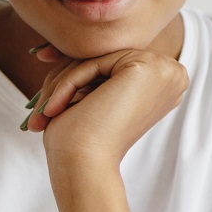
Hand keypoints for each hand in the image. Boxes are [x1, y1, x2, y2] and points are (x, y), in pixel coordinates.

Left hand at [24, 47, 188, 175]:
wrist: (86, 167)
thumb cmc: (83, 140)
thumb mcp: (91, 93)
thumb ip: (93, 64)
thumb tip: (61, 43)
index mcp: (164, 82)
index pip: (113, 61)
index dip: (77, 67)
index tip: (42, 63)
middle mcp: (172, 73)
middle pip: (106, 57)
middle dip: (66, 72)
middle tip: (39, 94)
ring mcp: (164, 69)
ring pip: (99, 58)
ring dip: (64, 82)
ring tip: (42, 111)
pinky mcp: (148, 67)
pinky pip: (95, 62)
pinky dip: (68, 85)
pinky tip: (51, 110)